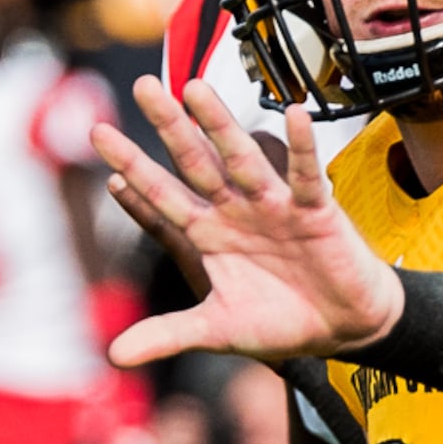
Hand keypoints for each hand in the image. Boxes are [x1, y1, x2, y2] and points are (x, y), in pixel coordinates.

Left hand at [96, 77, 404, 370]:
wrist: (343, 327)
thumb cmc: (282, 321)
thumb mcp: (218, 330)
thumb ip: (167, 335)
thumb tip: (114, 356)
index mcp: (209, 234)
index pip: (162, 195)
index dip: (133, 167)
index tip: (99, 135)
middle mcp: (236, 211)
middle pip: (195, 163)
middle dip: (169, 127)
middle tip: (144, 87)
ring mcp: (275, 206)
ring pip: (242, 158)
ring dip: (220, 125)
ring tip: (197, 89)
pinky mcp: (315, 211)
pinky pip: (307, 175)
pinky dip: (302, 147)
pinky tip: (293, 115)